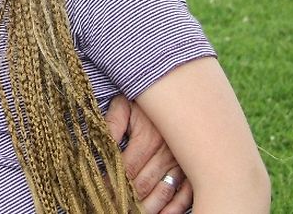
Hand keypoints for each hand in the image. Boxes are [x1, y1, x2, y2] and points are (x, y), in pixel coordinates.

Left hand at [105, 94, 192, 213]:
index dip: (111, 183)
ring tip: (131, 212)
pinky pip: (185, 196)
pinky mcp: (193, 170)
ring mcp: (182, 164)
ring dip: (146, 207)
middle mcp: (166, 154)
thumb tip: (100, 144)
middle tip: (111, 206)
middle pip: (142, 186)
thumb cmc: (145, 103)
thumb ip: (111, 124)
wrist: (177, 91)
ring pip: (162, 194)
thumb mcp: (124, 105)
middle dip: (125, 199)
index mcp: (148, 139)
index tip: (99, 192)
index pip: (125, 169)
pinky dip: (172, 209)